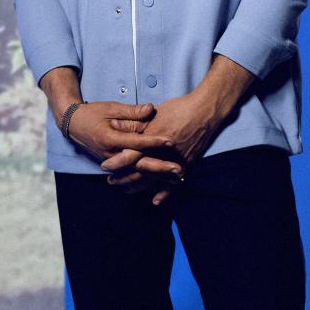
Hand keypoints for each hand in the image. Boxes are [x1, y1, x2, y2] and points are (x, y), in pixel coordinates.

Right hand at [64, 101, 180, 179]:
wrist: (72, 124)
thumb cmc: (92, 113)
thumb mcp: (111, 108)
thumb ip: (132, 111)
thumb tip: (151, 109)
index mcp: (109, 139)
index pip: (136, 142)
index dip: (154, 141)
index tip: (171, 142)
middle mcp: (110, 154)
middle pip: (138, 164)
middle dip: (160, 168)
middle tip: (178, 170)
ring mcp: (110, 162)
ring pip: (136, 172)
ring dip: (156, 176)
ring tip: (174, 178)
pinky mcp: (112, 164)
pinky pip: (130, 173)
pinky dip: (146, 178)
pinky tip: (160, 181)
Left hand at [110, 90, 221, 204]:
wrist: (204, 111)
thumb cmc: (178, 108)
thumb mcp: (153, 113)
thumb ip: (134, 122)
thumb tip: (114, 124)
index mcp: (152, 138)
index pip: (130, 154)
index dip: (117, 162)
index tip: (105, 166)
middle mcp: (162, 152)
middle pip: (139, 170)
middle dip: (124, 178)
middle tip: (111, 181)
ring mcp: (175, 160)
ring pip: (153, 179)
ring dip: (138, 186)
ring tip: (125, 190)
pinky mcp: (186, 164)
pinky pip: (173, 182)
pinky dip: (164, 193)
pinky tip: (155, 201)